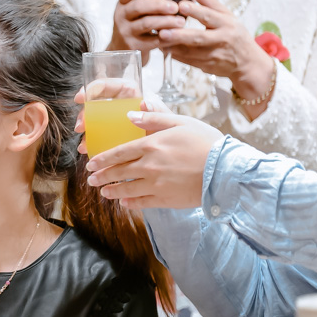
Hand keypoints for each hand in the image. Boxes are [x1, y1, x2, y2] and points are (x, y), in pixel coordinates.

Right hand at [73, 87, 170, 155]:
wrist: (171, 150)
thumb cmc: (170, 129)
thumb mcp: (166, 118)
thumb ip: (157, 111)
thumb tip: (145, 102)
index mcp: (130, 95)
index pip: (109, 86)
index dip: (92, 89)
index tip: (81, 98)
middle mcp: (119, 106)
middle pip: (96, 105)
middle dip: (85, 115)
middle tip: (81, 126)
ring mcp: (114, 122)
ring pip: (94, 122)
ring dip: (86, 132)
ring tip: (84, 144)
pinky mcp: (113, 136)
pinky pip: (98, 136)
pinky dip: (91, 143)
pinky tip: (88, 150)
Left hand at [85, 111, 222, 209]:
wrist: (226, 169)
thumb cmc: (206, 142)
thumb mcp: (181, 122)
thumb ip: (154, 117)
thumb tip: (131, 113)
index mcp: (151, 145)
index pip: (119, 152)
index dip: (102, 159)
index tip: (91, 163)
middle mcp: (149, 166)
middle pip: (119, 172)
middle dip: (102, 176)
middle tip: (91, 180)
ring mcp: (156, 184)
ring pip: (126, 189)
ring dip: (112, 191)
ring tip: (103, 192)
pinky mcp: (165, 199)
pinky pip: (142, 203)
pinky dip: (130, 203)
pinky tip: (124, 203)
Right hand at [108, 0, 186, 56]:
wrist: (121, 50)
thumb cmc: (135, 25)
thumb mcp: (135, 10)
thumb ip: (149, 0)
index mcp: (123, 3)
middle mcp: (121, 15)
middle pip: (139, 6)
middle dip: (159, 5)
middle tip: (175, 7)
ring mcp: (126, 31)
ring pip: (147, 23)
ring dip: (166, 21)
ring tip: (181, 22)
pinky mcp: (133, 46)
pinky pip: (153, 41)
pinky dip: (167, 37)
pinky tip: (177, 35)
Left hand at [158, 0, 271, 95]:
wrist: (247, 63)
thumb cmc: (235, 35)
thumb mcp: (228, 16)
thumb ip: (210, 2)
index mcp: (227, 24)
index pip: (210, 16)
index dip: (195, 11)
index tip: (181, 5)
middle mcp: (221, 40)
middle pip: (199, 38)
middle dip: (180, 35)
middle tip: (163, 31)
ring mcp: (213, 56)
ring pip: (190, 52)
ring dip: (172, 46)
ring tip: (157, 38)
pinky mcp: (206, 66)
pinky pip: (187, 60)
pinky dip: (174, 54)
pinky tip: (162, 47)